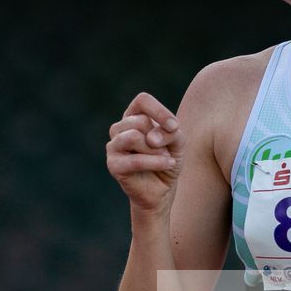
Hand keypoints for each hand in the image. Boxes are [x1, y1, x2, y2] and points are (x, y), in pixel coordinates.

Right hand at [106, 92, 182, 213]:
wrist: (161, 189)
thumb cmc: (167, 159)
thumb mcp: (177, 141)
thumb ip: (170, 132)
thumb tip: (150, 138)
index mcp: (133, 117)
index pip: (142, 101)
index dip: (159, 111)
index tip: (175, 127)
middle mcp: (119, 128)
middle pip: (140, 121)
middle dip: (160, 137)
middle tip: (165, 150)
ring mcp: (113, 146)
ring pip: (133, 137)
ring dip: (155, 150)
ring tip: (164, 158)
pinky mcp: (113, 165)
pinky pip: (135, 160)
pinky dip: (155, 162)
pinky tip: (168, 164)